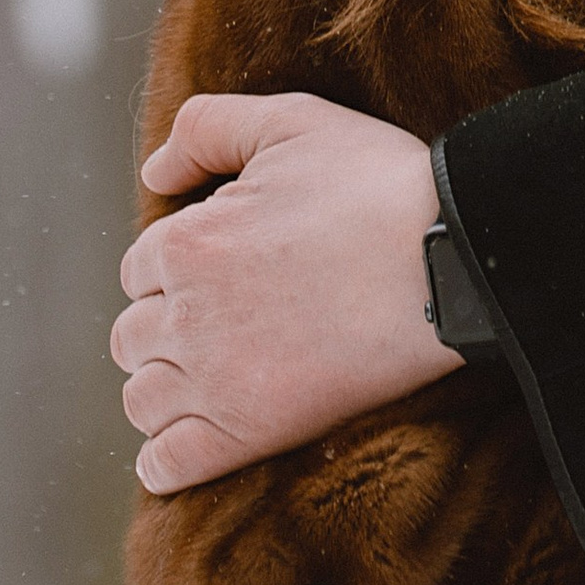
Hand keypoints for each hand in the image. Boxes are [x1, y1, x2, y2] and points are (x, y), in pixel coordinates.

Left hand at [111, 93, 449, 492]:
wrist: (451, 260)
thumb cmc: (378, 184)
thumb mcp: (291, 120)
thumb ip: (206, 129)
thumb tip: (153, 173)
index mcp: (188, 241)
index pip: (141, 268)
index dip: (179, 264)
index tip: (223, 269)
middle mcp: (187, 314)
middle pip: (133, 335)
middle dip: (166, 325)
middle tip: (223, 320)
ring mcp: (215, 380)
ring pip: (142, 399)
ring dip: (163, 386)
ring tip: (208, 377)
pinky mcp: (249, 433)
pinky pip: (168, 464)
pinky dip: (164, 460)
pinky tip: (184, 445)